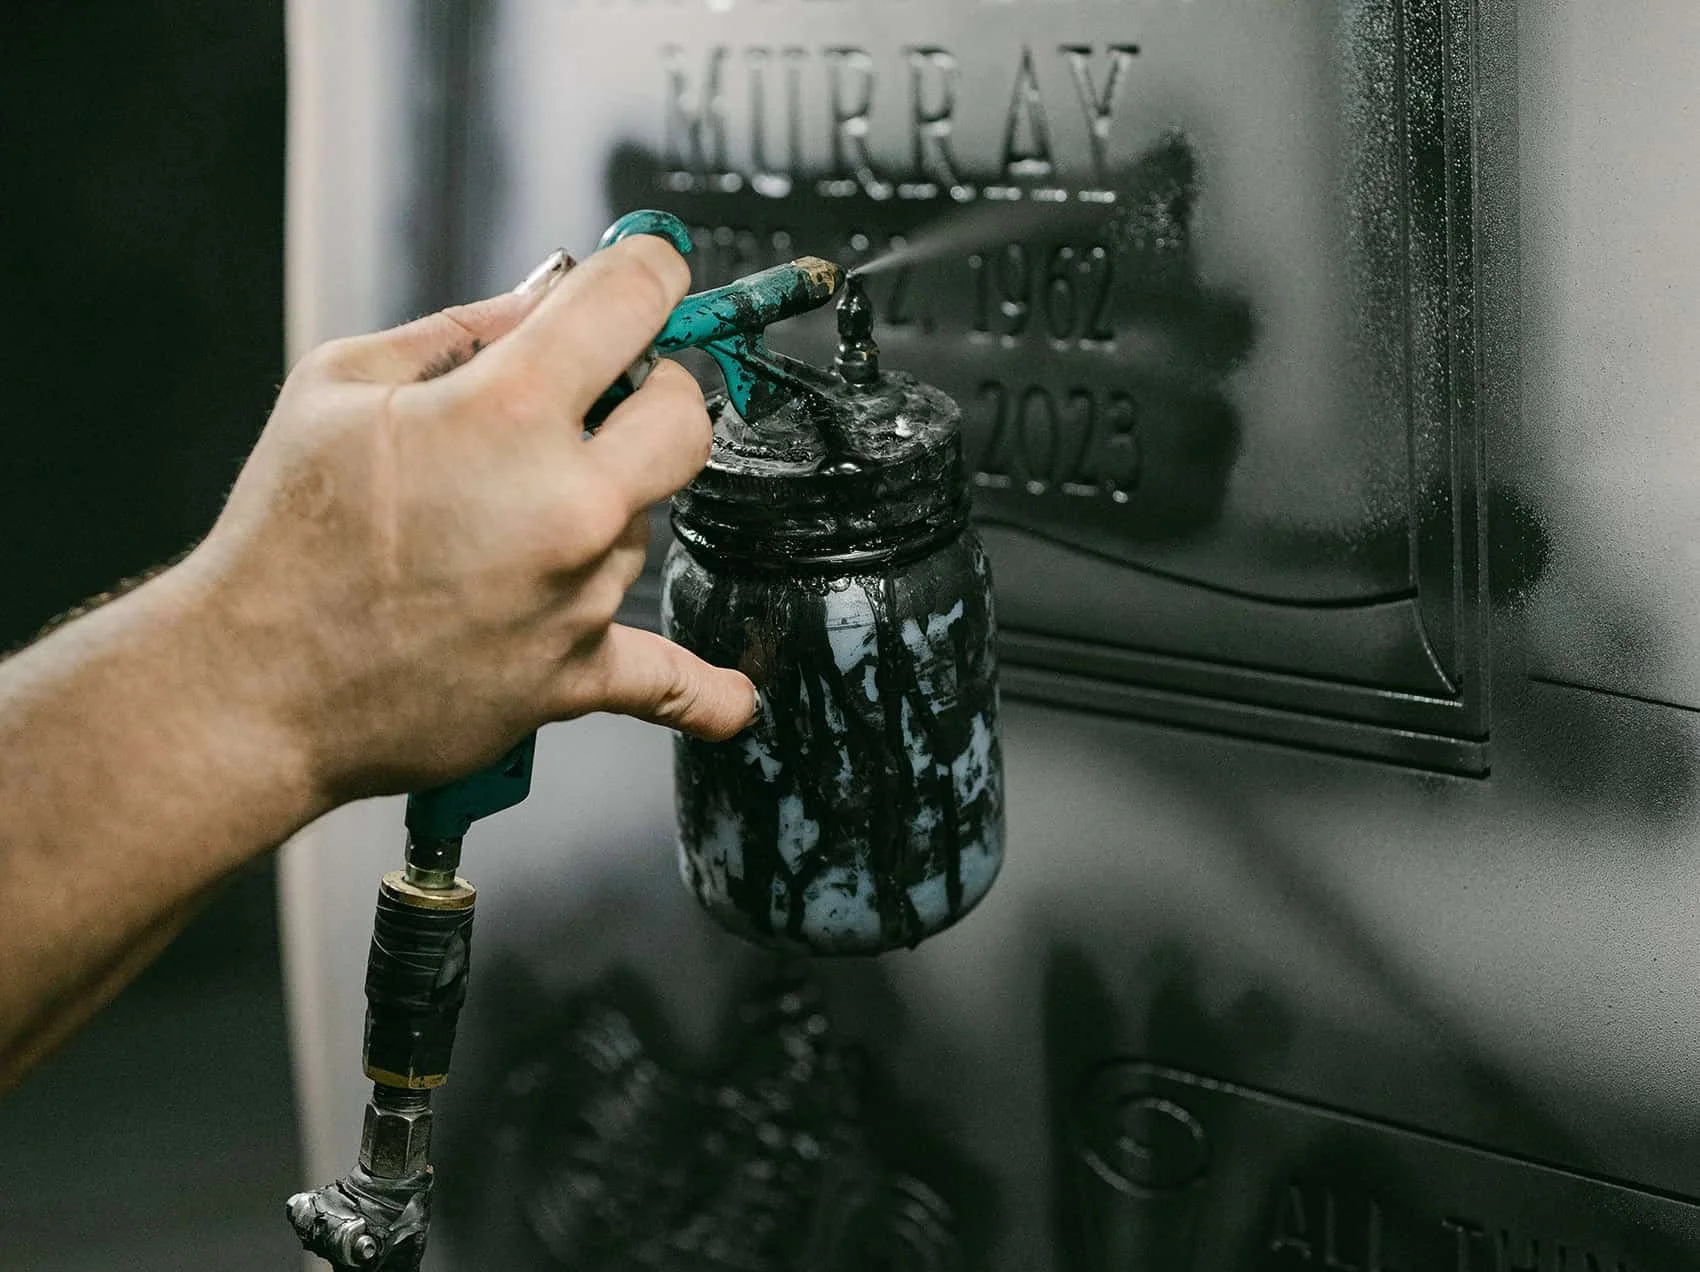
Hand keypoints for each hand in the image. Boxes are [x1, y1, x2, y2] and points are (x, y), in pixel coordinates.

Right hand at [179, 236, 755, 806]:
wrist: (251, 687)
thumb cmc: (284, 535)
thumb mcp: (341, 385)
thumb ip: (460, 331)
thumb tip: (546, 299)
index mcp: (507, 410)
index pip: (634, 300)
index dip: (648, 273)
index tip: (648, 276)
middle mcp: (567, 502)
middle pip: (687, 418)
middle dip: (656, 393)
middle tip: (606, 400)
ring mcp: (581, 595)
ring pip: (647, 522)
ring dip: (605, 509)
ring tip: (508, 528)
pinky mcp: (576, 677)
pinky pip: (670, 684)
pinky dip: (704, 695)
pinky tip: (735, 699)